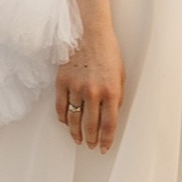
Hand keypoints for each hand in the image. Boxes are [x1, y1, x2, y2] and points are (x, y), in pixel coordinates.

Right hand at [55, 24, 124, 150]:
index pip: (109, 125)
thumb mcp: (120, 76)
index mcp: (111, 92)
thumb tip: (110, 116)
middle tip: (91, 146)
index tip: (104, 148)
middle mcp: (93, 93)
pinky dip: (63, 118)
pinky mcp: (62, 82)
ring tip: (78, 140)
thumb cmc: (108, 52)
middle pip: (90, 125)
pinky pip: (61, 107)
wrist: (90, 32)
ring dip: (76, 133)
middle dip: (91, 139)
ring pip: (74, 119)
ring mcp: (76, 88)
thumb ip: (116, 97)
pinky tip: (66, 123)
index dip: (106, 140)